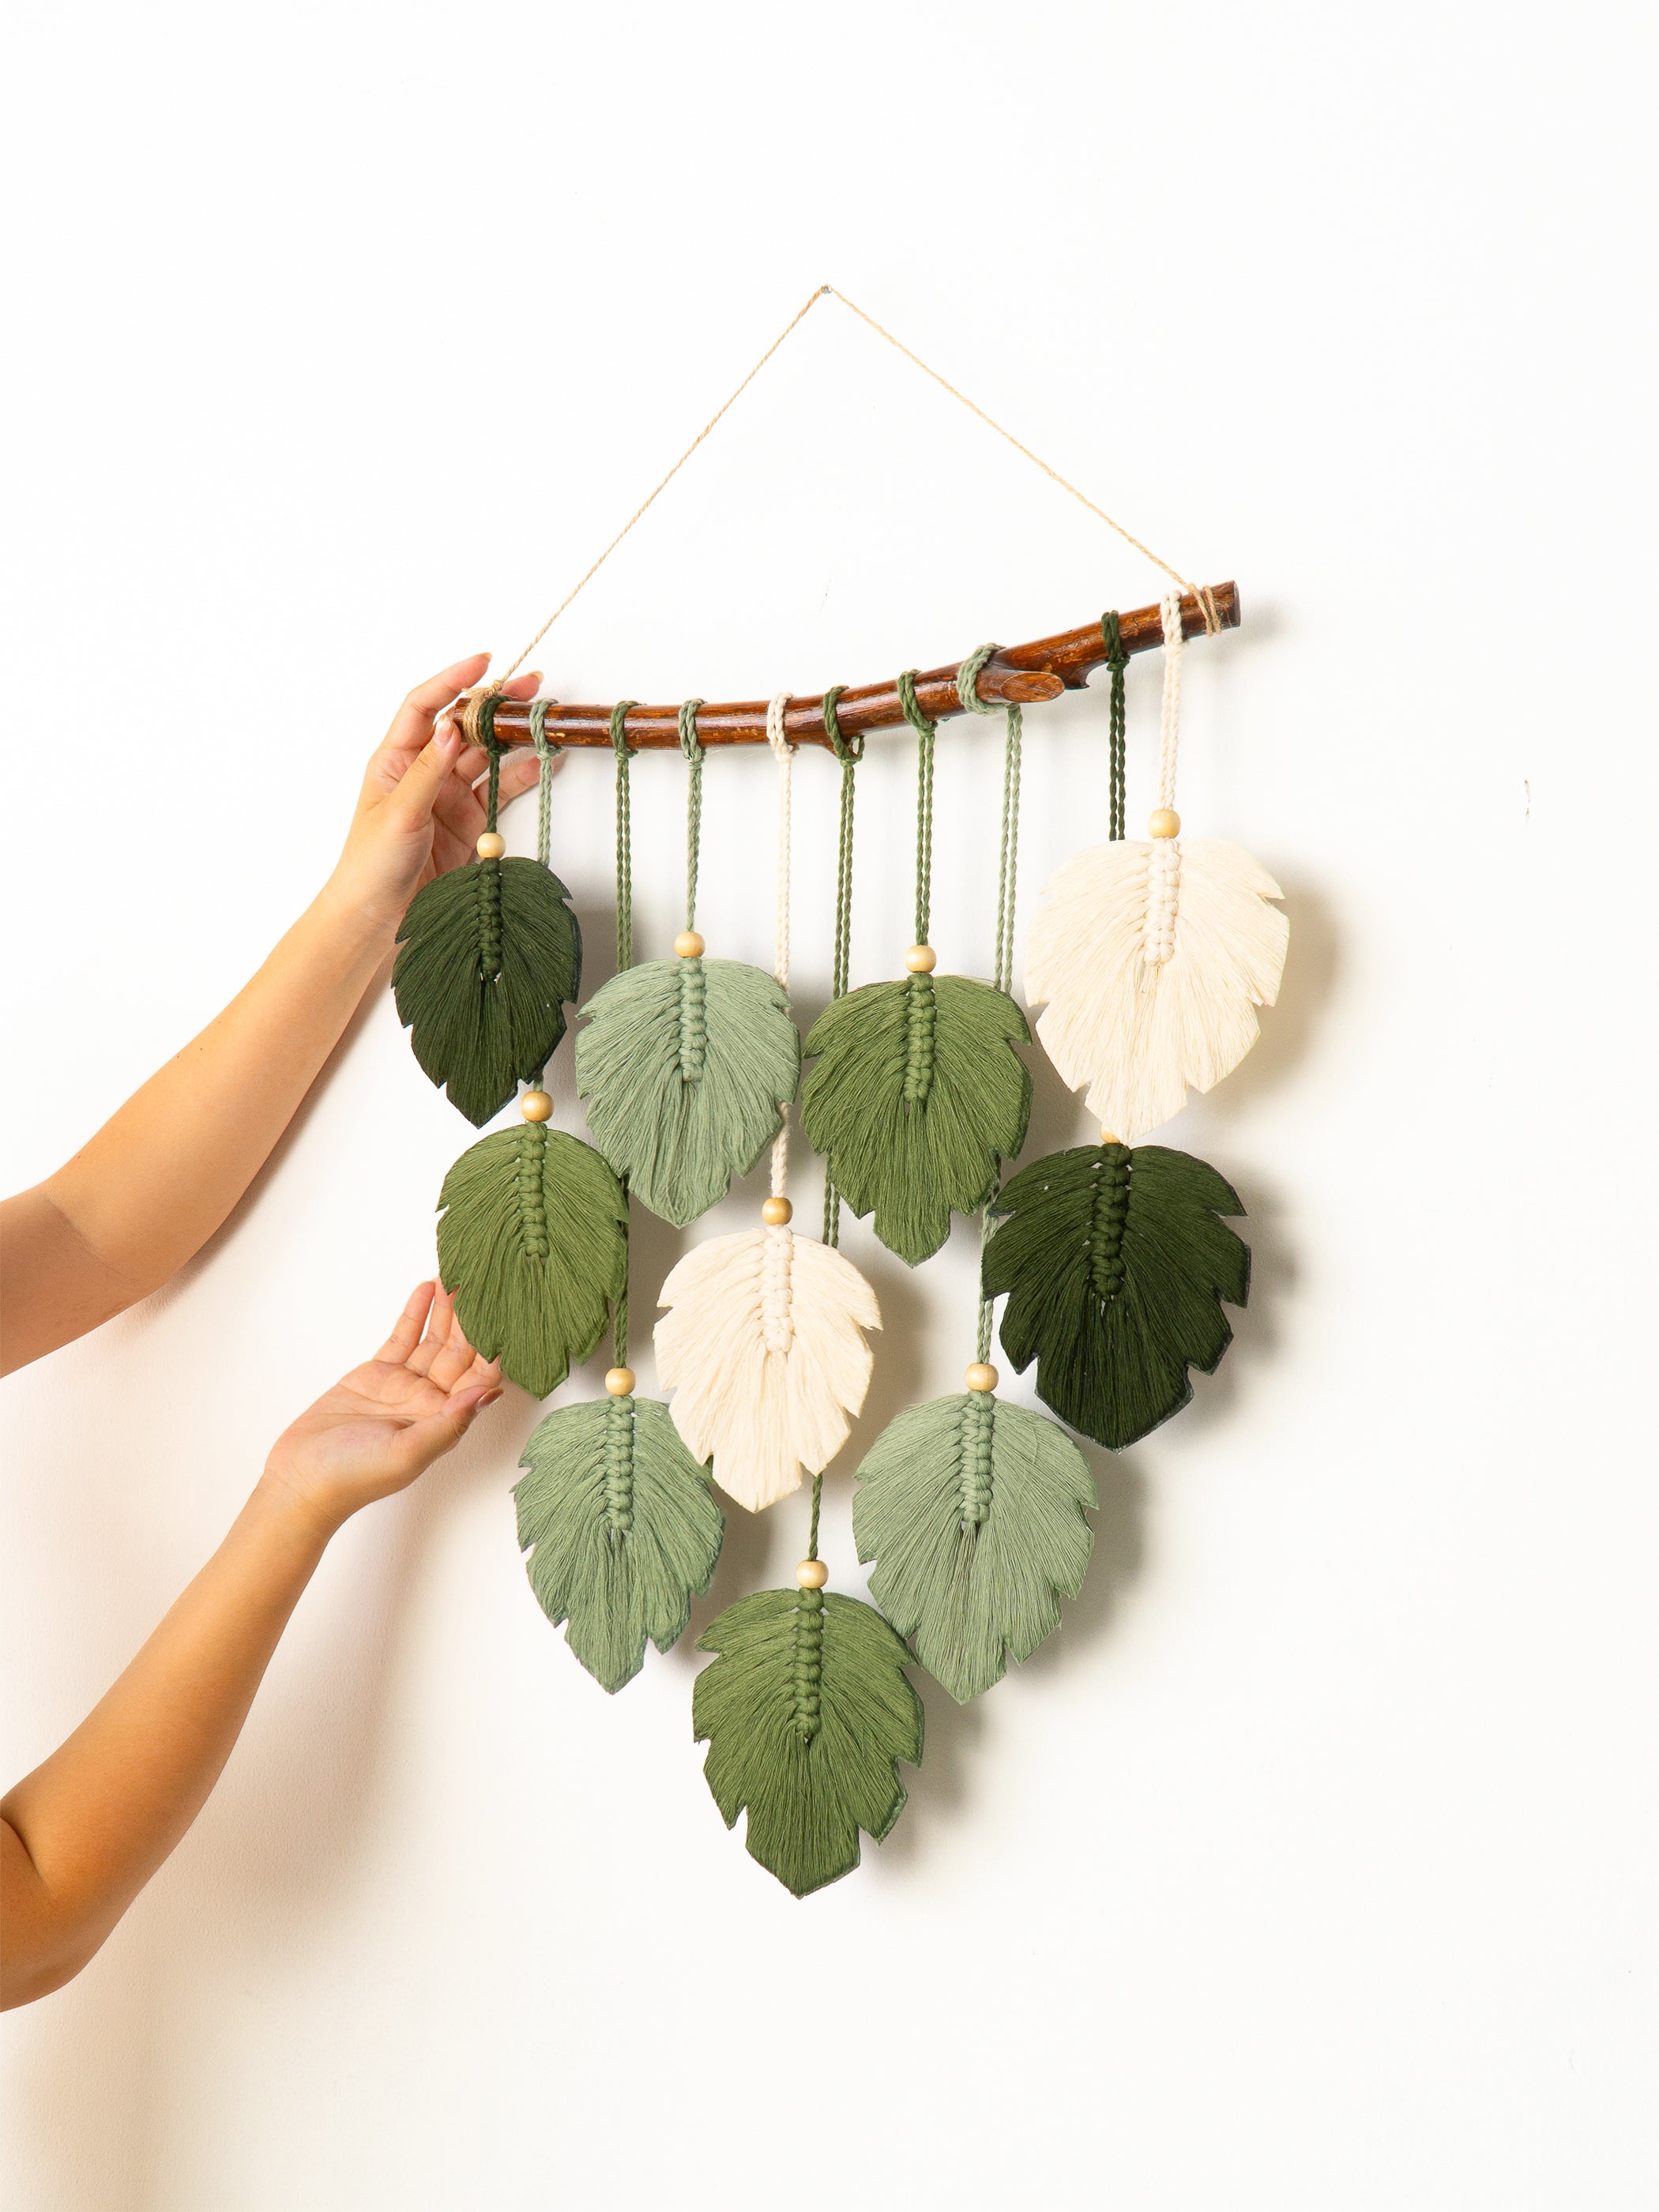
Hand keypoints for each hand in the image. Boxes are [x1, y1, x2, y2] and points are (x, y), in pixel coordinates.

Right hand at [260, 1284, 503, 1535]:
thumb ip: (448, 1424)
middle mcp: (431, 1401)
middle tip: (487, 1280)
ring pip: (435, 1339)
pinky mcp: (378, 1375)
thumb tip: (489, 1394)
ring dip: (448, 1309)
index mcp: (446, 1421)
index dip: (496, 1346)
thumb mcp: (407, 1453)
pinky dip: (415, 1313)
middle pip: (462, 1352)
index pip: (482, 1377)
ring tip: (460, 1274)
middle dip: (475, 1318)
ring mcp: (405, 1386)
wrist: (301, 1479)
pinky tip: (427, 1289)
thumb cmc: (354, 1478)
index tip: (509, 1313)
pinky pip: (403, 1338)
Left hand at [327, 655, 554, 934]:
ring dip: (512, 736)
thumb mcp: (399, 813)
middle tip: (529, 686)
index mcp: (396, 759)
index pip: (425, 706)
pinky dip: (522, 774)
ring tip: (541, 719)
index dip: (452, 680)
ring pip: (486, 754)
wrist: (380, 917)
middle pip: (463, 725)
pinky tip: (543, 761)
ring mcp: (449, 795)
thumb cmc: (371, 864)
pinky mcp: (471, 821)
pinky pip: (501, 789)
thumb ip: (429, 770)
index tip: (482, 663)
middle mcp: (424, 771)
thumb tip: (451, 725)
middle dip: (495, 704)